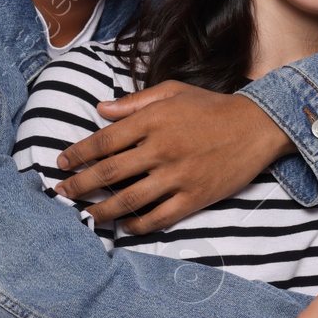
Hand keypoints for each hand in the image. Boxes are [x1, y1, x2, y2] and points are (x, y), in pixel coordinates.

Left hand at [53, 81, 292, 233]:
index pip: (104, 140)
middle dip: (80, 185)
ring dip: (103, 210)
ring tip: (86, 215)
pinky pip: (160, 217)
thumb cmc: (211, 106)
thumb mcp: (172, 92)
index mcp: (152, 121)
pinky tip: (125, 226)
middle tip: (62, 193)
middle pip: (110, 172)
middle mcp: (161, 149)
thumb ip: (133, 102)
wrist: (256, 126)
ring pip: (130, 199)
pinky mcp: (195, 196)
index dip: (78, 154)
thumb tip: (100, 109)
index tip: (61, 163)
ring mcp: (178, 175)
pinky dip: (138, 224)